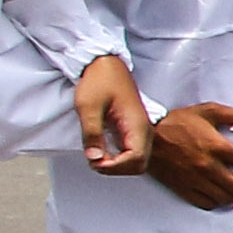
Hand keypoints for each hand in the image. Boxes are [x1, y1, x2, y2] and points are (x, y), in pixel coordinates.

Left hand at [71, 50, 153, 173]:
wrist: (106, 63)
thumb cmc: (99, 80)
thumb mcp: (88, 106)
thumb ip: (91, 133)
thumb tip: (94, 158)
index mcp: (137, 125)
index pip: (135, 159)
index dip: (114, 166)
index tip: (94, 160)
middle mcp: (144, 130)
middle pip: (139, 165)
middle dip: (116, 169)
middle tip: (94, 160)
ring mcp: (140, 131)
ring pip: (137, 161)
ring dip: (117, 165)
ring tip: (96, 156)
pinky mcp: (133, 130)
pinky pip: (131, 152)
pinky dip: (118, 158)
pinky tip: (103, 150)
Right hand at [145, 102, 232, 209]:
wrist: (146, 135)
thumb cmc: (178, 122)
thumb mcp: (210, 111)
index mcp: (218, 147)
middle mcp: (209, 167)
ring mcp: (196, 180)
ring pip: (226, 199)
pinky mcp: (184, 189)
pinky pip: (207, 204)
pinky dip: (216, 201)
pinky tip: (218, 193)